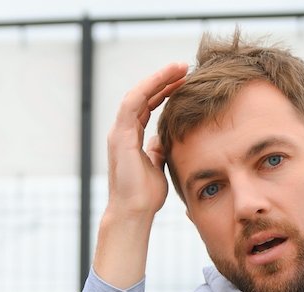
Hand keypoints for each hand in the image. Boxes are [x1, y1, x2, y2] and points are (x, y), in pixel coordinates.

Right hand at [104, 62, 187, 217]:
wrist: (134, 212)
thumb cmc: (145, 196)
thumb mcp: (157, 166)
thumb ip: (158, 150)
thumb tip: (163, 139)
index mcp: (130, 137)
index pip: (147, 105)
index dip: (164, 91)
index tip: (184, 82)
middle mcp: (122, 131)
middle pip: (143, 95)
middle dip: (163, 79)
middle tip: (184, 67)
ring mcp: (119, 132)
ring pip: (138, 93)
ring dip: (159, 78)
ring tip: (179, 67)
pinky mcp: (121, 135)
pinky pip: (134, 102)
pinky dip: (150, 87)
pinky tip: (167, 78)